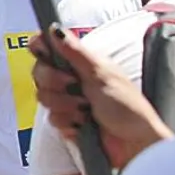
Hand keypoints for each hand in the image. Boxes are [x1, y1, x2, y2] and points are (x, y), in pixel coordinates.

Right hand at [29, 27, 171, 168]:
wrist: (134, 144)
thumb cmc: (127, 107)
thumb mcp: (101, 75)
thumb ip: (75, 52)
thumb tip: (55, 29)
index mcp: (81, 62)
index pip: (48, 46)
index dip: (41, 48)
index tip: (45, 56)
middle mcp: (72, 78)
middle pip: (40, 72)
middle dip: (55, 83)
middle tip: (74, 87)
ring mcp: (68, 100)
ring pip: (43, 96)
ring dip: (64, 105)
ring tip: (85, 110)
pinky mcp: (67, 120)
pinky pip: (52, 118)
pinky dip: (67, 122)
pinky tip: (82, 124)